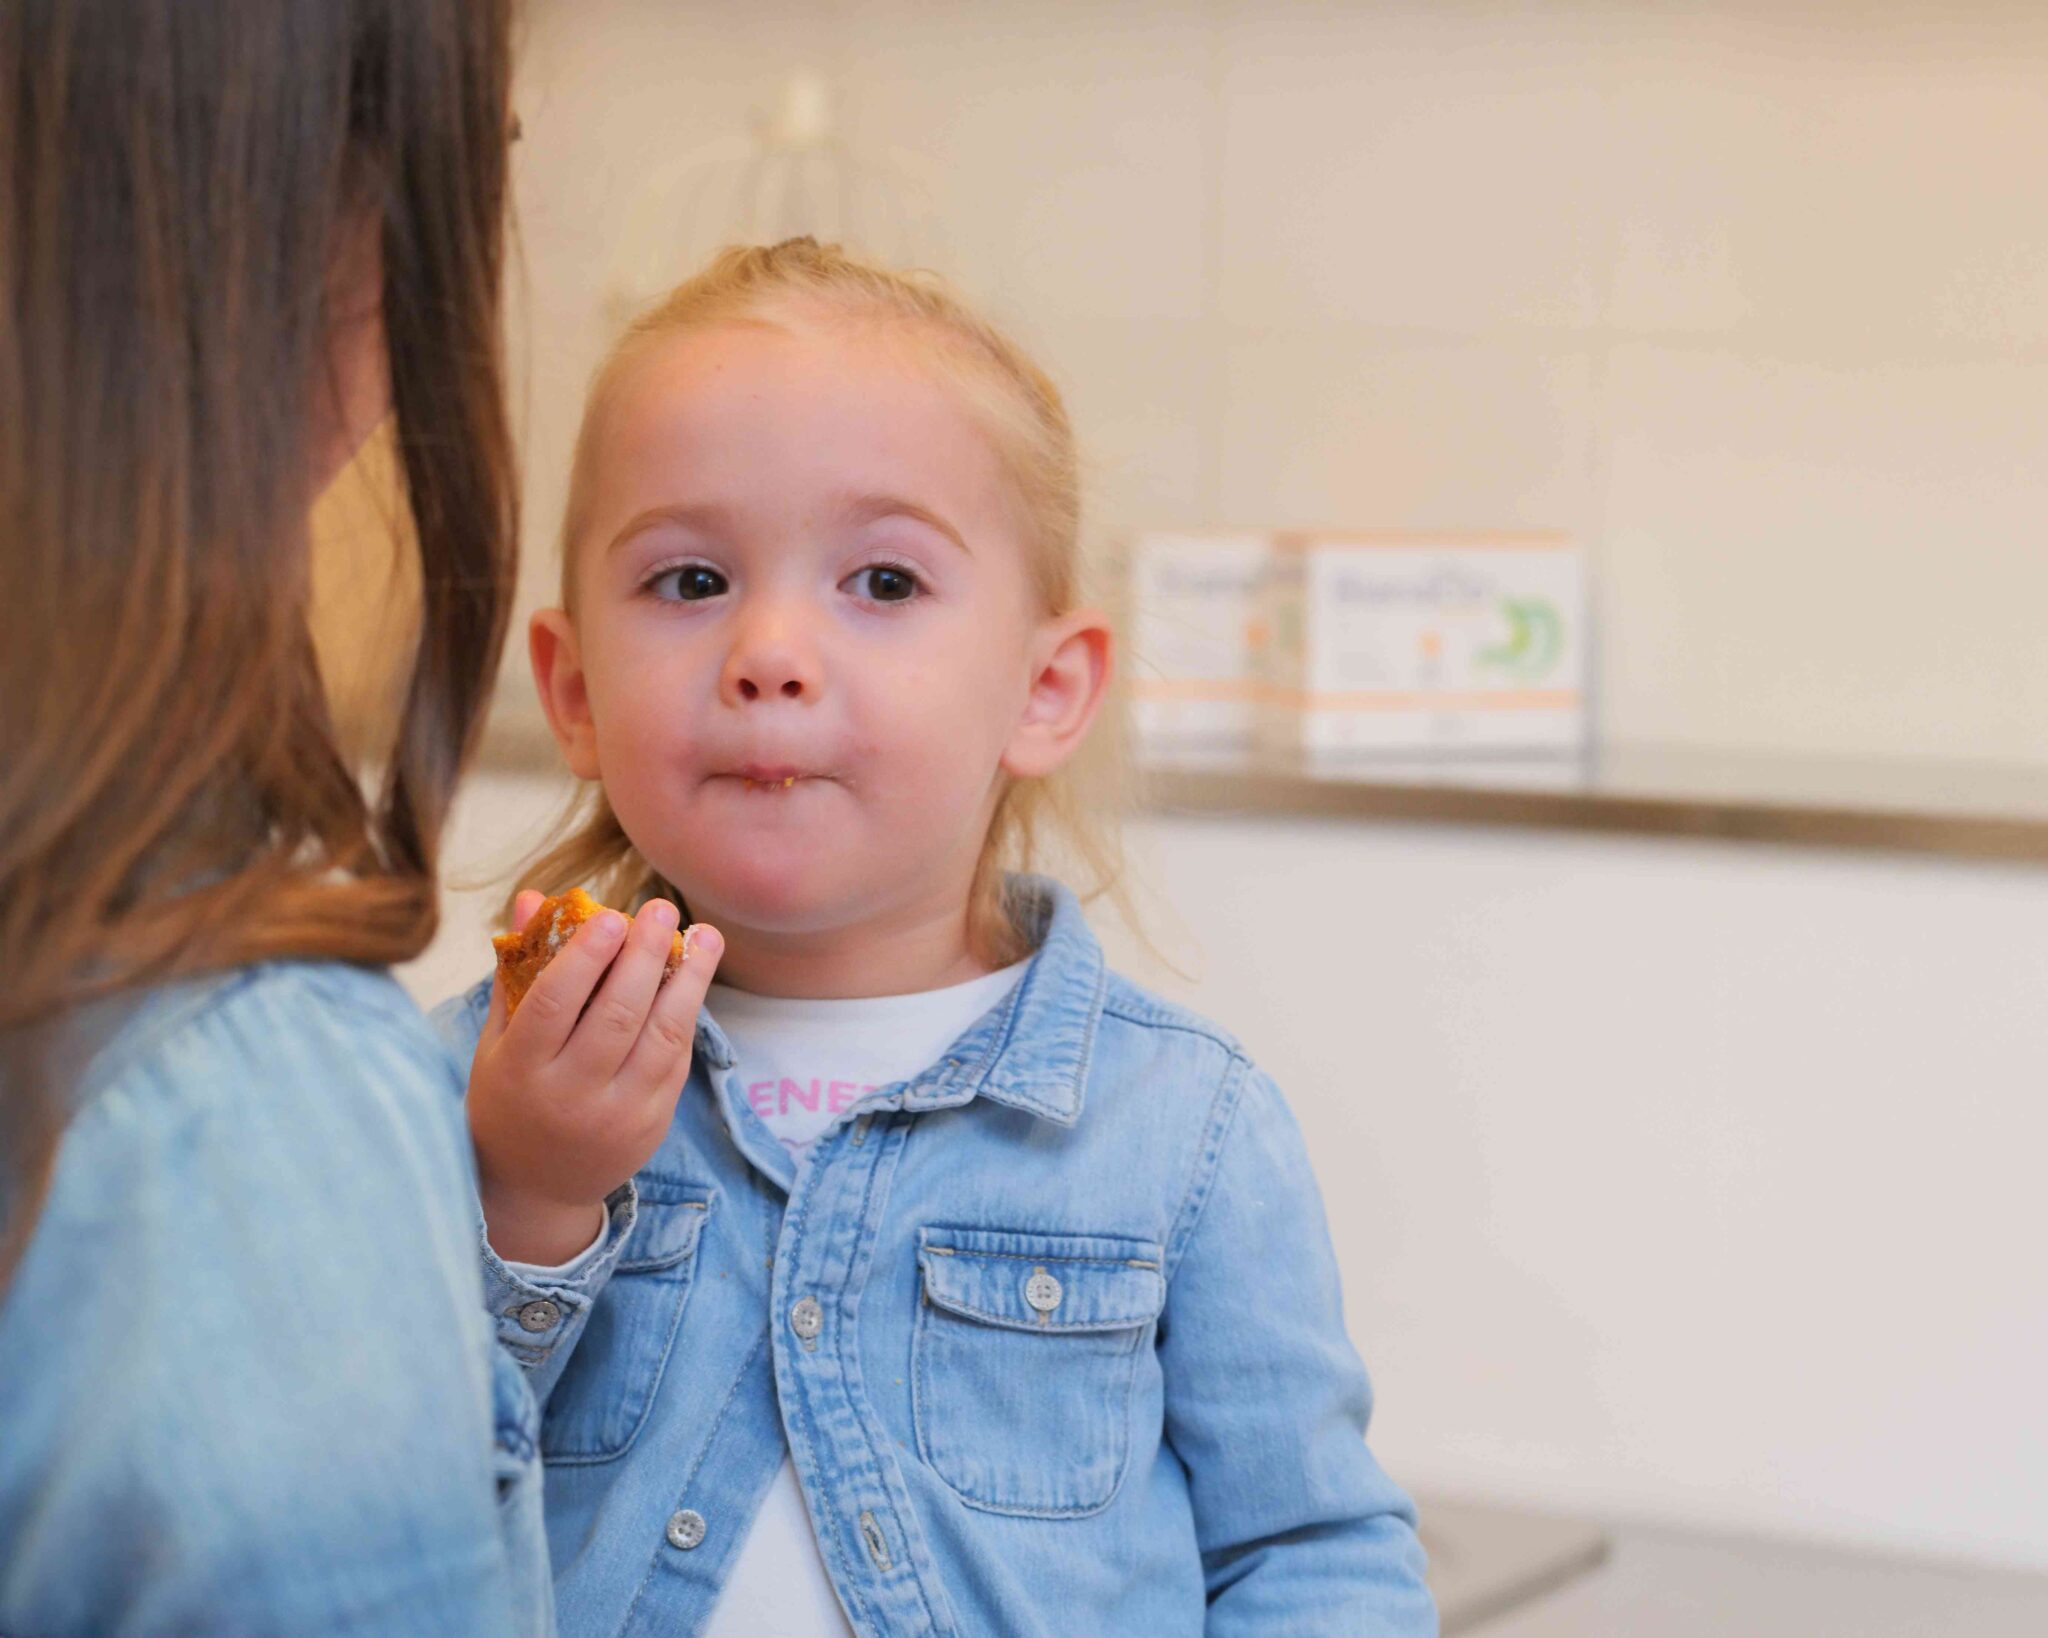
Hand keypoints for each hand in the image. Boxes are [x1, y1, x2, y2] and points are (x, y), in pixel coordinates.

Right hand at [466, 889, 722, 1264]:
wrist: (535, 1186)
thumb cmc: (511, 1095)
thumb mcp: (500, 1039)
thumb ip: (519, 970)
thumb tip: (535, 897)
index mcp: (520, 1069)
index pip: (554, 1004)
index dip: (585, 957)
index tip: (612, 915)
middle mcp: (569, 1094)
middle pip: (616, 1015)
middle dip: (645, 956)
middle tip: (663, 909)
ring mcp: (615, 1114)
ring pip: (661, 1036)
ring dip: (689, 980)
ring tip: (705, 934)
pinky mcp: (651, 1124)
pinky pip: (676, 1060)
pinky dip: (687, 1014)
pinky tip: (696, 976)